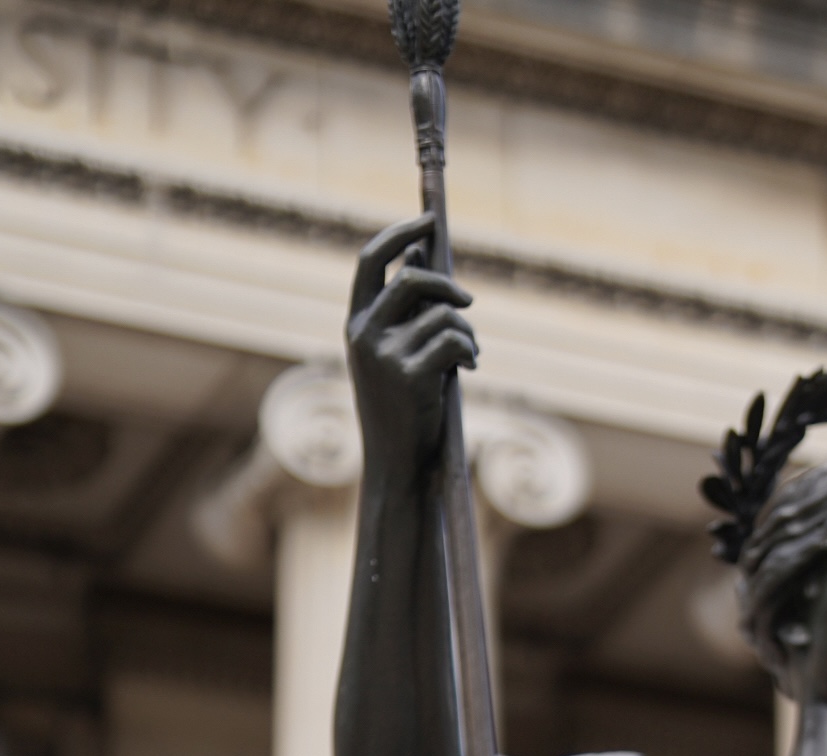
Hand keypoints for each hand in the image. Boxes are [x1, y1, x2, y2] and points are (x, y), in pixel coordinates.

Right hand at [345, 216, 477, 488]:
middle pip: (410, 279)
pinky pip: (453, 341)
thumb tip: (423, 258)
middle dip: (447, 284)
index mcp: (355, 324)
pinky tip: (471, 367)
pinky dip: (470, 349)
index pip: (370, 259)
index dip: (400, 234)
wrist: (396, 462)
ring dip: (467, 330)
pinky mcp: (410, 376)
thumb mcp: (394, 353)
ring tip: (470, 353)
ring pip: (442, 315)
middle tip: (468, 302)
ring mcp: (385, 355)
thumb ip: (405, 312)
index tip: (428, 220)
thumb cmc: (401, 407)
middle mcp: (364, 335)